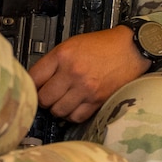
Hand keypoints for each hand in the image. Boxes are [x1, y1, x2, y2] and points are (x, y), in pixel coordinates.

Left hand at [30, 26, 152, 123]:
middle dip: (43, 99)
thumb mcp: (72, 44)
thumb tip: (37, 78)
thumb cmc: (103, 45)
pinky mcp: (98, 100)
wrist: (131, 48)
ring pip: (58, 110)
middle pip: (44, 98)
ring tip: (61, 101)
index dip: (29, 85)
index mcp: (63, 56)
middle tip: (47, 96)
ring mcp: (85, 88)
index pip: (33, 77)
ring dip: (57, 108)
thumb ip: (54, 61)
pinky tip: (73, 107)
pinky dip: (72, 115)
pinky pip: (76, 116)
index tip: (31, 88)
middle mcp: (72, 73)